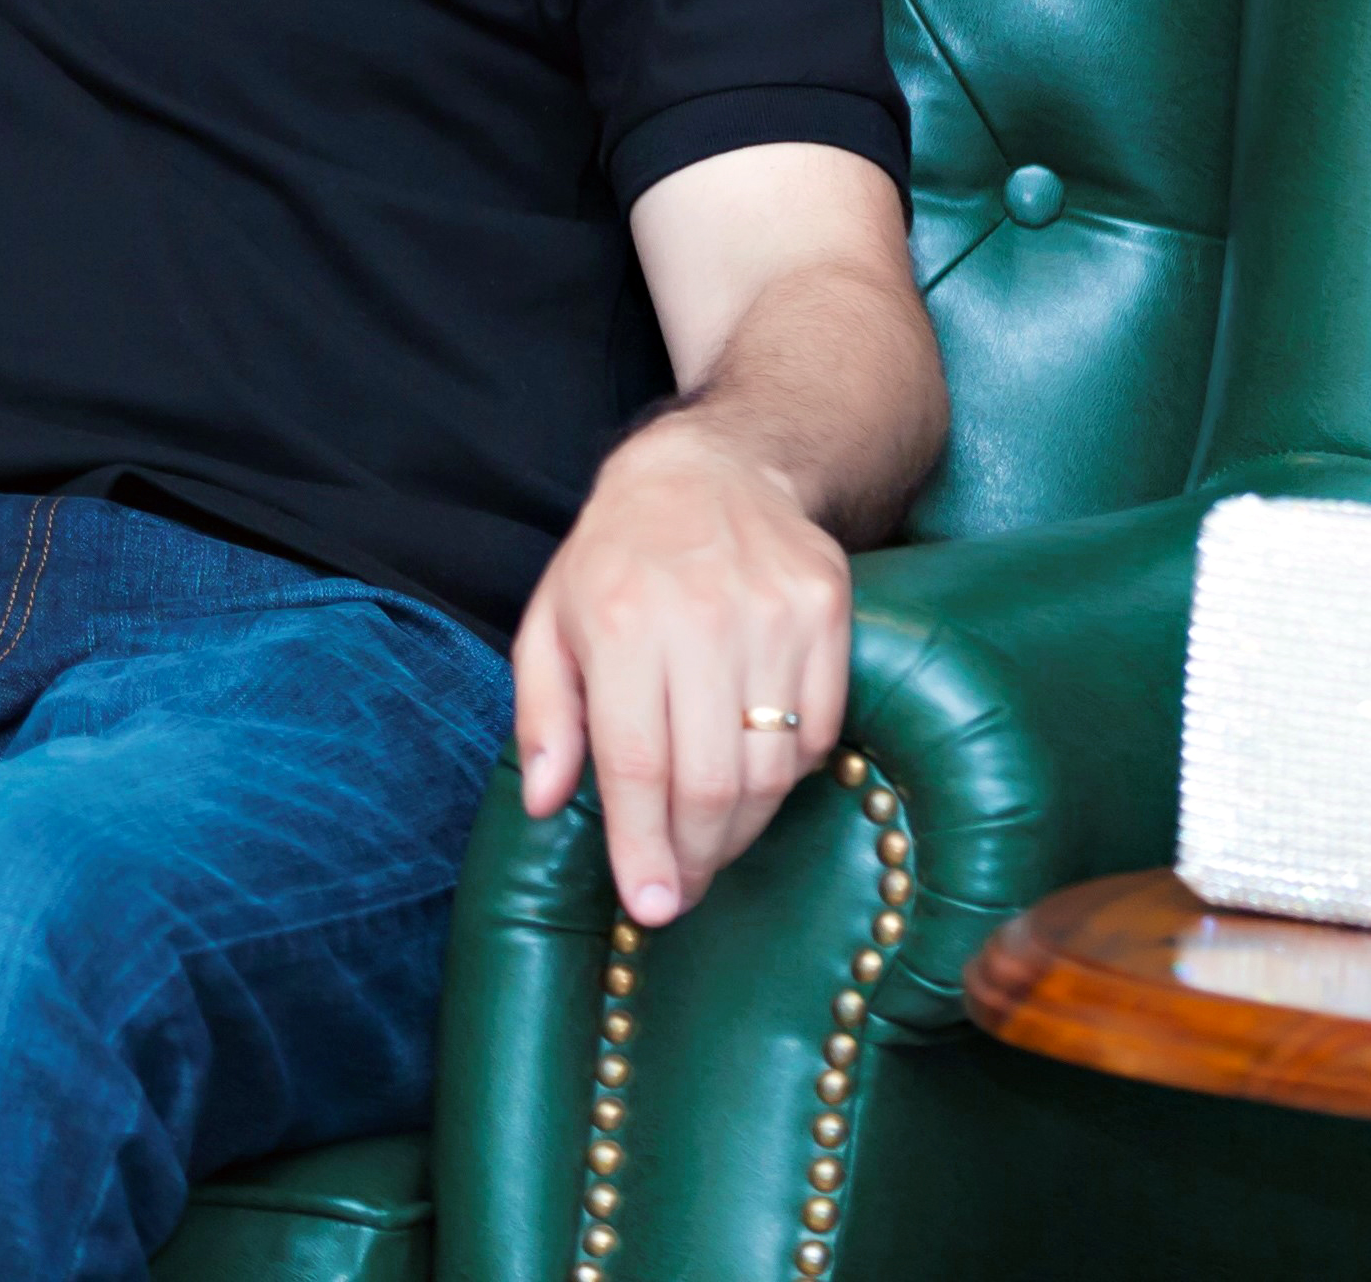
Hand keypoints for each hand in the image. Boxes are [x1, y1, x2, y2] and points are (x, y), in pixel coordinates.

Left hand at [510, 413, 850, 924]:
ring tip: (713, 838)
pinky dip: (791, 772)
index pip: (634, 764)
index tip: (650, 905)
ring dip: (742, 827)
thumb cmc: (619, 554)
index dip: (642, 846)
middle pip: (710, 782)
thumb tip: (543, 802)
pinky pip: (820, 731)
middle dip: (695, 856)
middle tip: (681, 884)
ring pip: (771, 769)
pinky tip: (756, 768)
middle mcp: (698, 618)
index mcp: (617, 622)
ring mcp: (772, 613)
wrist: (715, 466)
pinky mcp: (827, 608)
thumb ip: (544, 713)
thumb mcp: (551, 618)